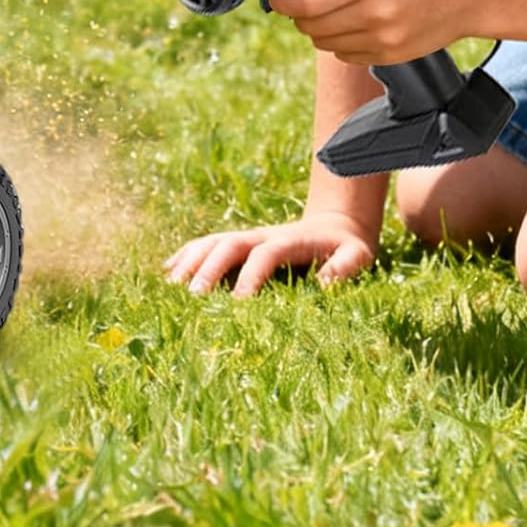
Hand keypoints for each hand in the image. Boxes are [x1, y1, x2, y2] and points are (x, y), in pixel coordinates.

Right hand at [162, 213, 376, 297]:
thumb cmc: (347, 247)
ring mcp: (246, 236)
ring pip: (211, 242)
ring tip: (169, 286)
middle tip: (191, 297)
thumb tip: (324, 286)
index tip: (236, 303)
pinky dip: (185, 255)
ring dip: (189, 261)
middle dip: (208, 269)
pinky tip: (167, 272)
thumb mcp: (358, 255)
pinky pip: (206, 244)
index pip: (263, 256)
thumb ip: (345, 268)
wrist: (334, 223)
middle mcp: (261, 235)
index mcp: (289, 240)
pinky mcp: (238, 242)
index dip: (250, 277)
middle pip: (227, 245)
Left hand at [266, 0, 473, 64]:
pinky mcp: (392, 55)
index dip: (282, 1)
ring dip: (314, 28)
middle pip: (311, 26)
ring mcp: (385, 38)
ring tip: (321, 9)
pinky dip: (337, 41)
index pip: (307, 2)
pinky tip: (345, 22)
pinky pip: (346, 54)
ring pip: (325, 43)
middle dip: (295, 13)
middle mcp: (377, 13)